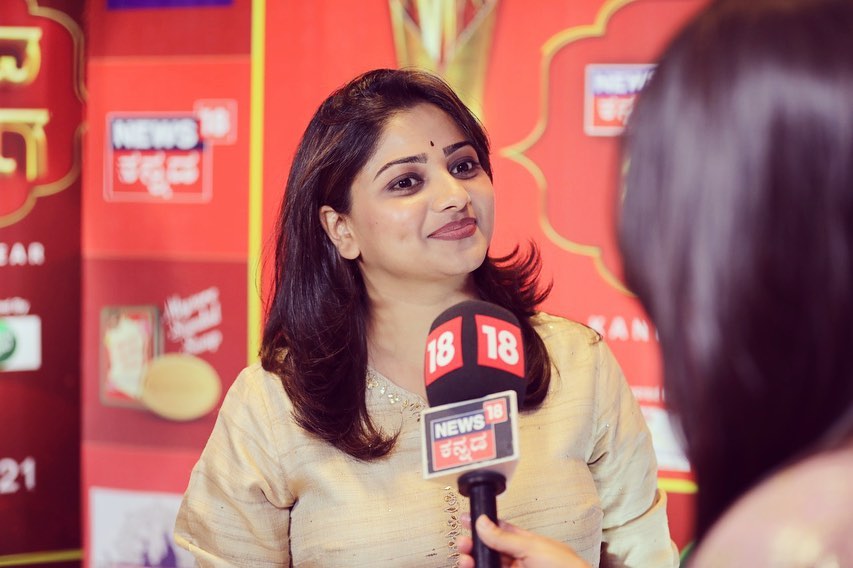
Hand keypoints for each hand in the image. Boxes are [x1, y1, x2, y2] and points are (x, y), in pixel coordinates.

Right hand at [456, 515, 590, 567]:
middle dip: (473, 545)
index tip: (466, 519)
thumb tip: (483, 522)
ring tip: (465, 559)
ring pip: (487, 564)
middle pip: (489, 550)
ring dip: (472, 560)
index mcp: (526, 543)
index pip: (500, 530)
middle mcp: (518, 559)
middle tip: (464, 543)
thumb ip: (505, 537)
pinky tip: (472, 566)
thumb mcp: (533, 547)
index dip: (482, 524)